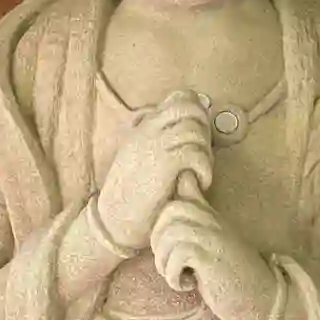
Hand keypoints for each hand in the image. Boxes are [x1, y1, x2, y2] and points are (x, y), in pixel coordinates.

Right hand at [96, 91, 213, 251]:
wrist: (113, 221)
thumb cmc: (130, 195)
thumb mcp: (138, 158)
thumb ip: (155, 141)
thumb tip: (181, 133)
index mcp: (144, 127)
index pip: (179, 99)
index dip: (197, 111)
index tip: (199, 135)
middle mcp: (148, 130)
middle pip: (190, 107)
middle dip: (205, 128)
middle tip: (202, 153)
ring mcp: (156, 145)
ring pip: (195, 129)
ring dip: (205, 151)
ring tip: (200, 172)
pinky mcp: (164, 164)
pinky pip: (196, 153)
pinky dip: (205, 168)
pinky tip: (200, 183)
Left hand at [151, 191, 283, 319]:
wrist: (263, 302)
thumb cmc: (233, 277)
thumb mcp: (212, 244)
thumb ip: (195, 224)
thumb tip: (180, 197)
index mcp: (212, 216)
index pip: (187, 183)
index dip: (174, 196)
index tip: (178, 232)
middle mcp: (213, 221)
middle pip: (169, 210)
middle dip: (159, 240)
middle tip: (171, 262)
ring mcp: (214, 237)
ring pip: (169, 234)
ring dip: (165, 262)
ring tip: (179, 276)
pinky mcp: (211, 257)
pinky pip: (177, 255)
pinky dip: (174, 275)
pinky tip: (188, 285)